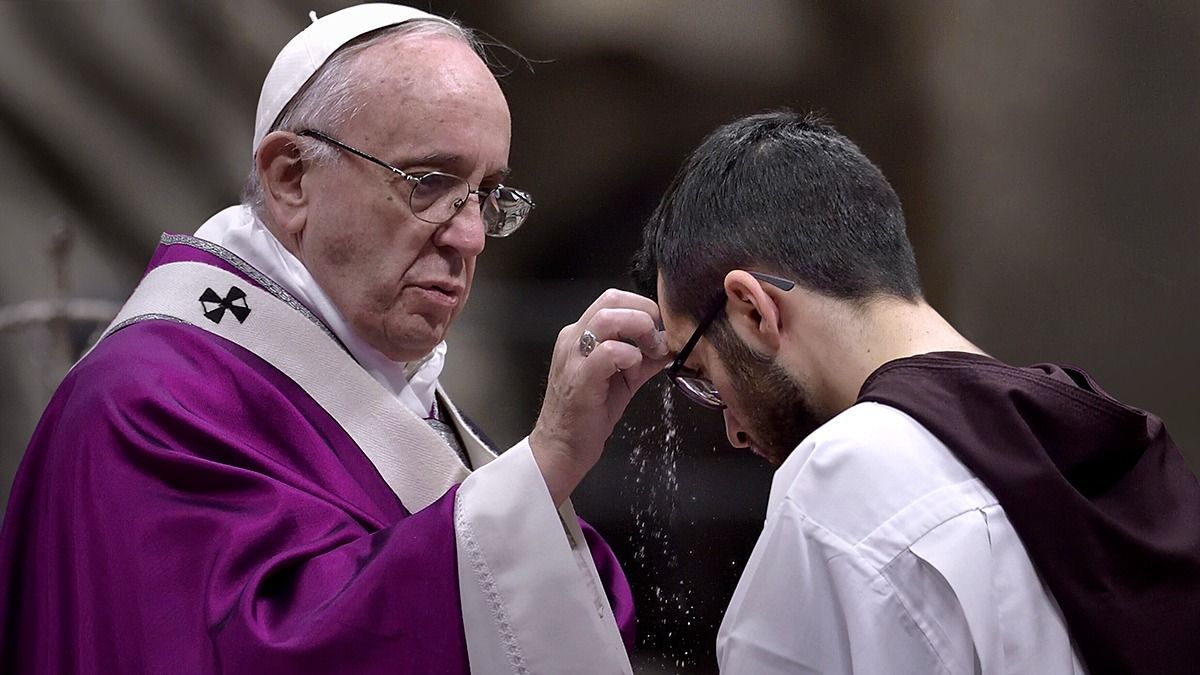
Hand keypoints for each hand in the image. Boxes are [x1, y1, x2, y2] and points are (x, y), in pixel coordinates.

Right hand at [530, 289, 670, 505]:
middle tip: (656, 340)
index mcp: (581, 334)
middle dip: (644, 313)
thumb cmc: (588, 413)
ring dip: (638, 330)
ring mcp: (574, 356)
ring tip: (648, 352)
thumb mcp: (622, 379)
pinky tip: (633, 370)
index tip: (658, 329)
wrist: (562, 447)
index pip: (613, 299)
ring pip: (607, 318)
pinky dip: (629, 356)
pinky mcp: (580, 377)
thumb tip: (668, 345)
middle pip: (611, 299)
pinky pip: (607, 352)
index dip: (642, 307)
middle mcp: (573, 338)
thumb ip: (643, 359)